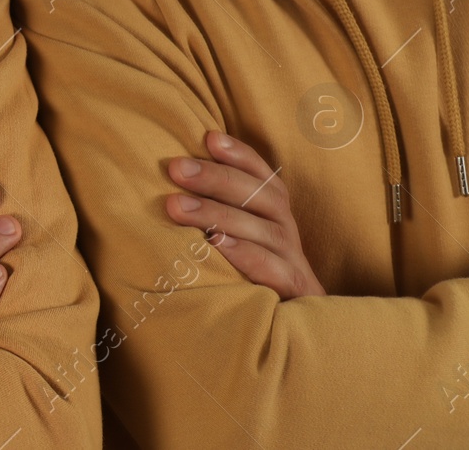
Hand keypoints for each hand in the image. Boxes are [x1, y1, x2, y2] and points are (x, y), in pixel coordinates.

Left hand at [165, 130, 325, 299]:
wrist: (298, 330)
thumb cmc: (252, 276)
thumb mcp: (236, 238)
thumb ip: (216, 210)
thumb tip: (170, 179)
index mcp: (274, 213)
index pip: (262, 175)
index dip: (239, 155)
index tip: (208, 138)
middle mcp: (286, 231)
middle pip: (258, 195)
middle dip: (215, 178)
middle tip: (175, 168)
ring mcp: (293, 261)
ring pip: (261, 229)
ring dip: (217, 213)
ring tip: (177, 206)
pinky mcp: (293, 291)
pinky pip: (272, 268)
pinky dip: (244, 254)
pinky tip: (215, 244)